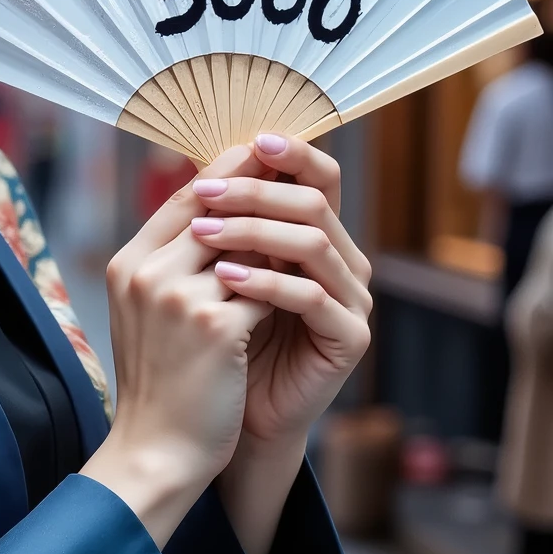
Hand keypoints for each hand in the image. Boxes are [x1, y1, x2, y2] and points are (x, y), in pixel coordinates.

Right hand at [83, 173, 273, 545]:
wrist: (156, 451)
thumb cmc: (160, 382)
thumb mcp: (150, 312)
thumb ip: (174, 264)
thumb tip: (228, 217)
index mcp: (129, 264)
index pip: (184, 197)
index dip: (229, 173)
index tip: (265, 156)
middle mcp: (148, 273)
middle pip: (217, 207)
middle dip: (263, 195)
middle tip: (303, 181)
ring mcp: (178, 298)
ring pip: (248, 245)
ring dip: (279, 246)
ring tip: (304, 246)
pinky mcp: (215, 327)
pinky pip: (265, 290)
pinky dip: (285, 291)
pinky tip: (301, 298)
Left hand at [190, 133, 372, 450]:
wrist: (230, 413)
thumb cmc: (222, 336)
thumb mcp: (217, 270)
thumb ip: (223, 223)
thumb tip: (203, 165)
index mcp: (317, 236)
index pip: (319, 177)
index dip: (291, 154)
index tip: (251, 140)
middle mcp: (343, 261)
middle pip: (314, 203)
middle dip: (255, 191)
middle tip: (204, 194)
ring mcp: (351, 299)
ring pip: (313, 243)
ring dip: (254, 231)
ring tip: (202, 234)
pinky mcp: (349, 337)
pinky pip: (312, 296)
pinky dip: (267, 282)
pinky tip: (226, 278)